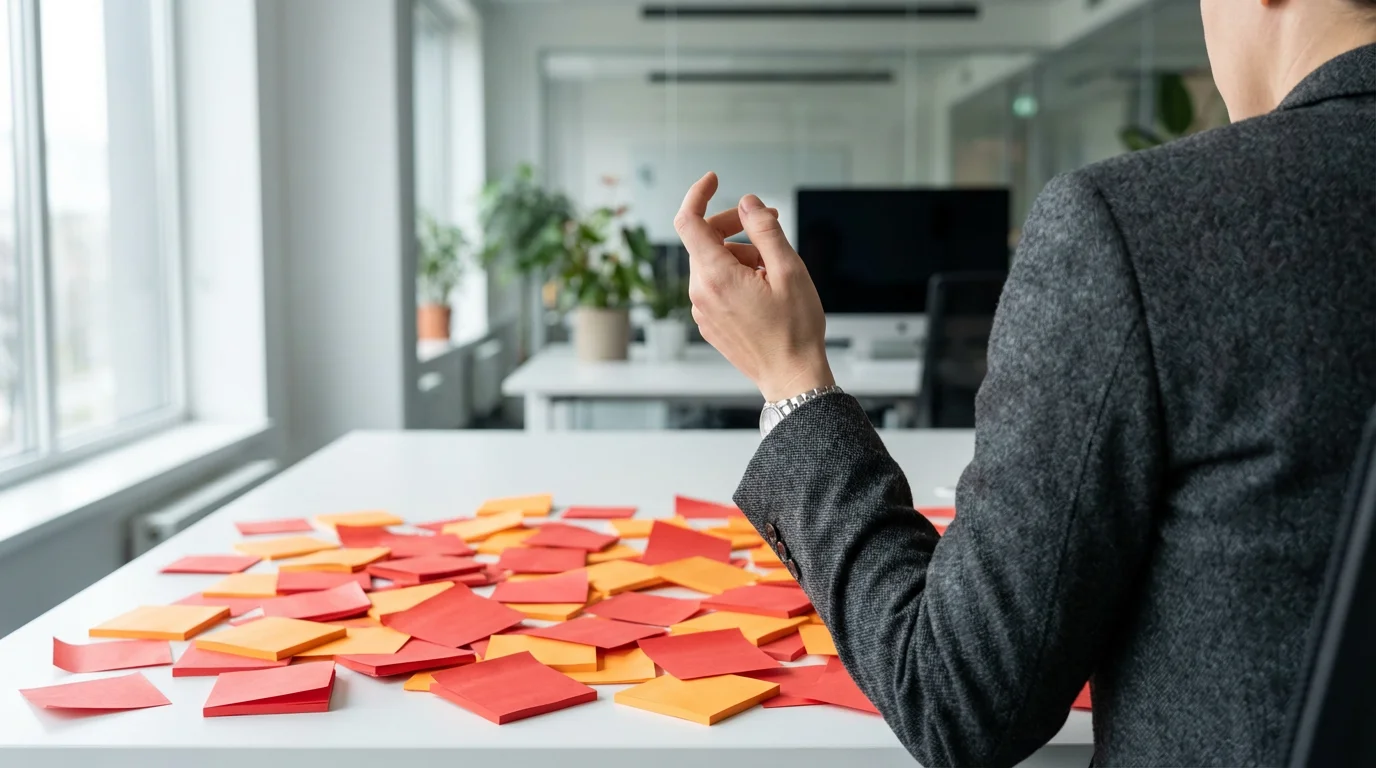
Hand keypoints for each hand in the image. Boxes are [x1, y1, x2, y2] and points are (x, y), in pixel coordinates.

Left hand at [675, 172, 834, 402]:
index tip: (714, 179)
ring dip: (741, 254)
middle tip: (769, 223)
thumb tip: (748, 203)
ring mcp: (702, 309)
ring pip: (713, 262)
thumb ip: (765, 229)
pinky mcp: (709, 321)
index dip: (698, 194)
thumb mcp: (790, 270)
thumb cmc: (795, 330)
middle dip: (734, 225)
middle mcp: (700, 293)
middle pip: (704, 240)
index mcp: (716, 277)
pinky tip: (765, 287)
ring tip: (775, 269)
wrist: (792, 377)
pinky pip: (716, 284)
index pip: (688, 221)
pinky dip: (736, 275)